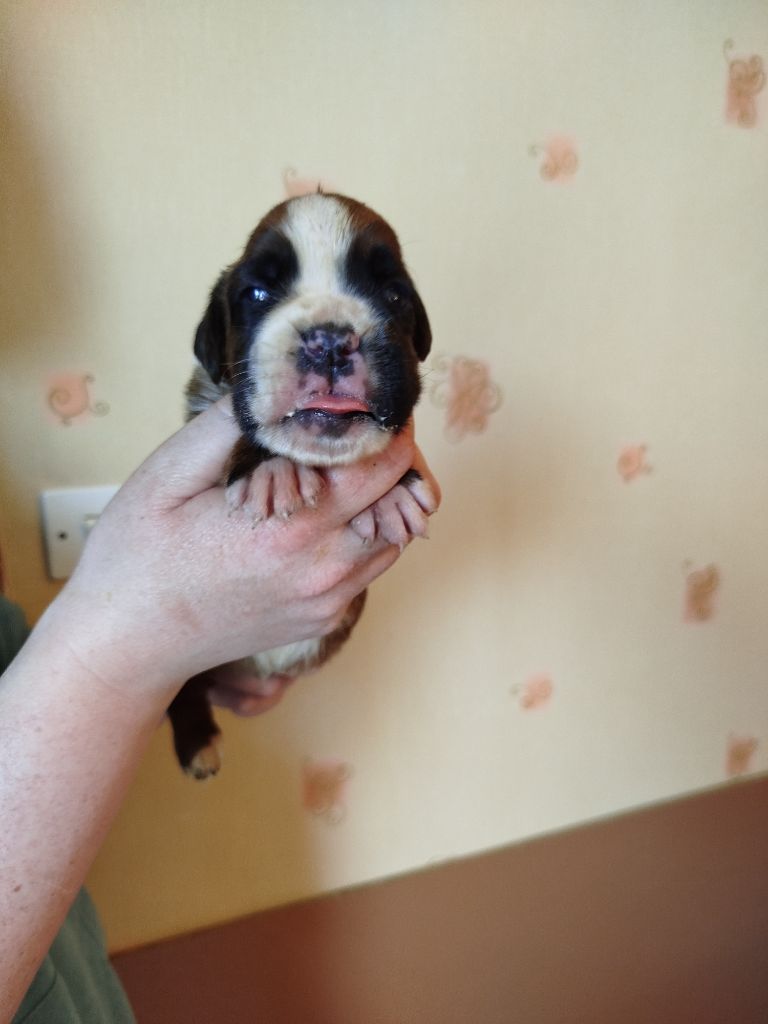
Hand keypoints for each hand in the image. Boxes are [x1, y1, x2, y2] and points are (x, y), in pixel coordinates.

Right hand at [43, 398, 438, 707]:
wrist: (127, 644)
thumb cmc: (138, 558)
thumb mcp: (169, 475)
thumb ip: (227, 426)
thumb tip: (275, 385)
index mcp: (292, 530)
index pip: (386, 466)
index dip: (386, 425)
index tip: (367, 402)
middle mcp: (325, 572)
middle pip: (405, 502)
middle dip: (388, 459)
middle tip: (350, 432)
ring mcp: (328, 604)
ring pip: (393, 538)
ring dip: (376, 500)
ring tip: (330, 474)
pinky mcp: (322, 621)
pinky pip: (366, 568)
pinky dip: (358, 535)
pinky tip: (312, 518)